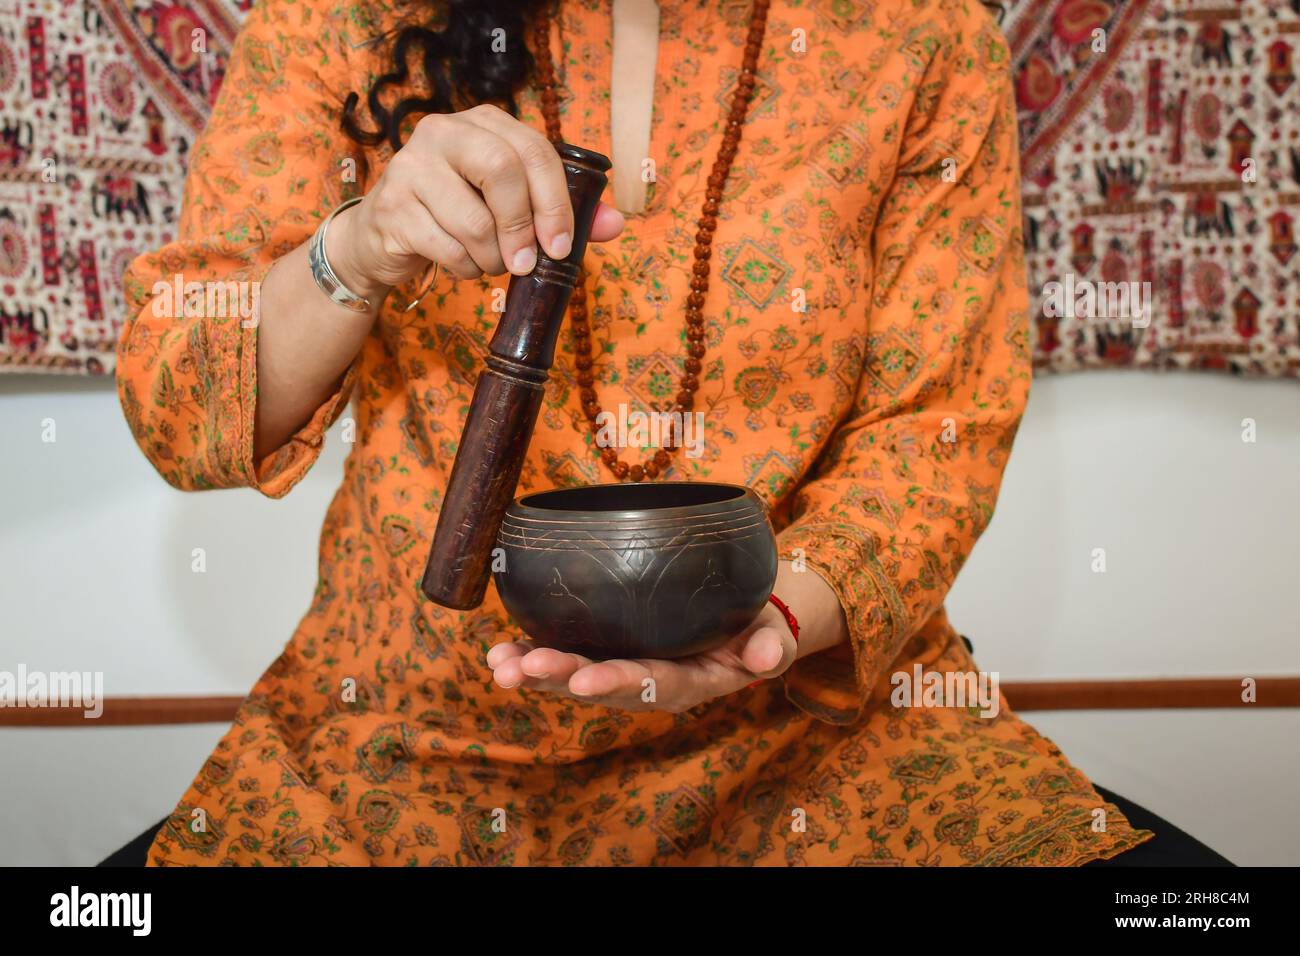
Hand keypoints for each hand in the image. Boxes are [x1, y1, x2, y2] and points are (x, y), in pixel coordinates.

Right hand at [326, 104, 624, 297]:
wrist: (384, 235)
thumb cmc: (458, 215)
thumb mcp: (510, 206)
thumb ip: (560, 211)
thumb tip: (614, 224)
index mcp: (483, 123)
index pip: (534, 150)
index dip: (555, 202)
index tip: (561, 246)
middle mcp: (444, 132)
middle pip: (502, 170)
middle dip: (522, 227)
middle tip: (526, 263)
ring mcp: (412, 166)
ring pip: (473, 220)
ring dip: (491, 257)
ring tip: (488, 262)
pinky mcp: (392, 206)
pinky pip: (446, 247)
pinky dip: (464, 268)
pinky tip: (460, 263)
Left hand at [486, 601, 797, 712]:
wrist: (738, 625)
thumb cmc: (754, 628)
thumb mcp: (770, 636)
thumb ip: (769, 648)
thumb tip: (768, 657)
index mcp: (687, 682)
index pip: (650, 685)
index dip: (617, 683)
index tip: (585, 681)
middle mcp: (646, 682)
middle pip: (600, 684)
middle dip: (560, 678)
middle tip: (525, 669)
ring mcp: (619, 668)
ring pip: (572, 676)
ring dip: (534, 672)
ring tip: (499, 666)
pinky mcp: (601, 651)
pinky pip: (562, 655)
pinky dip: (529, 654)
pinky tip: (498, 653)